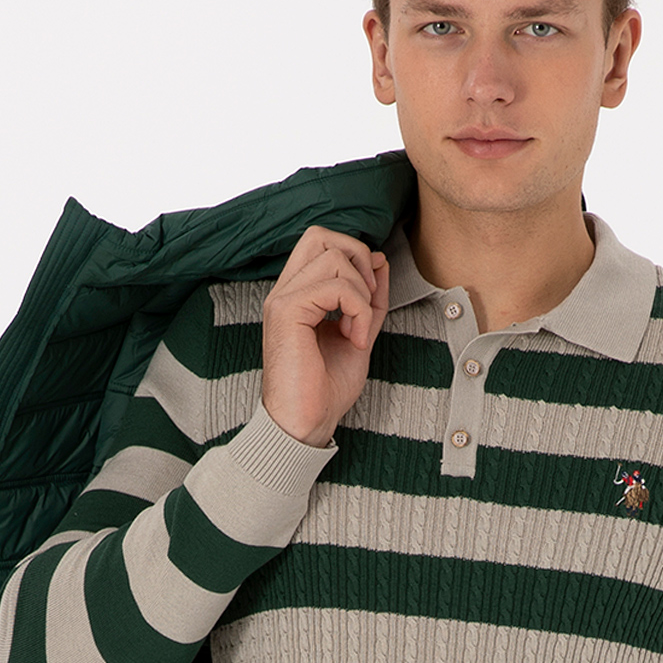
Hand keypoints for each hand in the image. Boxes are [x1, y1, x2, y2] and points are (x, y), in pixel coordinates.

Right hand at [260, 225, 390, 447]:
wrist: (304, 425)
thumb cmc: (325, 390)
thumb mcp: (359, 334)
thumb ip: (368, 299)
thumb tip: (380, 261)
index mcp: (296, 293)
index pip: (321, 242)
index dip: (354, 257)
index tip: (368, 298)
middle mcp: (285, 290)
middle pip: (322, 236)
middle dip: (357, 259)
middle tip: (367, 301)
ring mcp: (282, 298)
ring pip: (334, 258)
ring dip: (361, 293)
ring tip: (358, 331)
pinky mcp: (286, 312)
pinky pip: (336, 286)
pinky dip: (357, 310)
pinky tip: (354, 339)